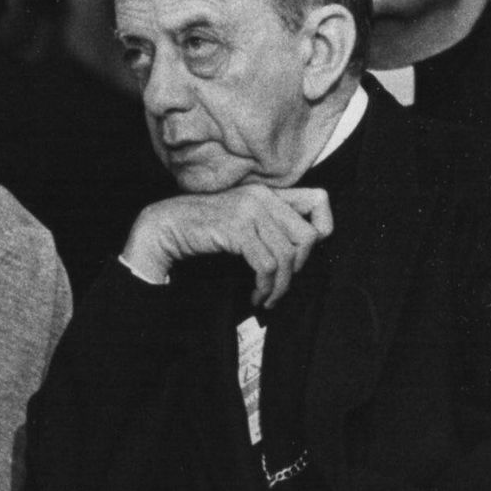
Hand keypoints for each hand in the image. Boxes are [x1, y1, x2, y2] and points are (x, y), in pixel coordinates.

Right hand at [124, 184, 335, 306]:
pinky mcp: (237, 228)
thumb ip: (271, 224)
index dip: (324, 229)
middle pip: (307, 236)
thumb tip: (304, 249)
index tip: (305, 255)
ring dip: (279, 287)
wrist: (166, 228)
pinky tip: (256, 296)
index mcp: (269, 192)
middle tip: (281, 285)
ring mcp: (250, 210)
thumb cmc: (205, 229)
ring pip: (287, 256)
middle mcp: (263, 196)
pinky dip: (265, 287)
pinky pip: (266, 265)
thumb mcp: (244, 220)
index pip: (320, 199)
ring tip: (267, 298)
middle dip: (298, 269)